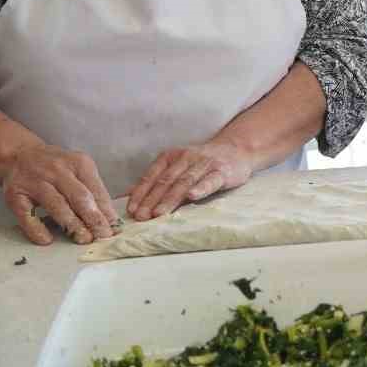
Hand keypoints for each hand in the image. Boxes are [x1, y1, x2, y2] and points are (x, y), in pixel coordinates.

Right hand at [1, 144, 117, 245]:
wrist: (18, 154)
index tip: (114, 228)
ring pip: (57, 205)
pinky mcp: (15, 194)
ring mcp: (35, 182)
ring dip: (72, 224)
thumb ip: (93, 190)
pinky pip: (27, 215)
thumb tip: (109, 219)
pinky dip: (37, 228)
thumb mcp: (78, 169)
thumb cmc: (55, 167)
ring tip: (83, 239)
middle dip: (93, 218)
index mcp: (78, 163)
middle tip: (102, 236)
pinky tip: (47, 240)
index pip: (96, 190)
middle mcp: (57, 170)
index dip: (106, 211)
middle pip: (79, 197)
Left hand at [127, 140, 252, 220]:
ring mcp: (204, 164)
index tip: (131, 210)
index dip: (140, 193)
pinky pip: (210, 180)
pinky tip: (193, 196)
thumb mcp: (177, 165)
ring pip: (184, 182)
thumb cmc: (202, 162)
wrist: (236, 149)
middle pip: (165, 181)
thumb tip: (129, 194)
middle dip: (151, 200)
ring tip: (159, 213)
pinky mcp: (222, 171)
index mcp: (170, 157)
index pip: (151, 176)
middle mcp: (185, 158)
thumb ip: (156, 179)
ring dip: (170, 198)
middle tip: (141, 217)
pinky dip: (201, 188)